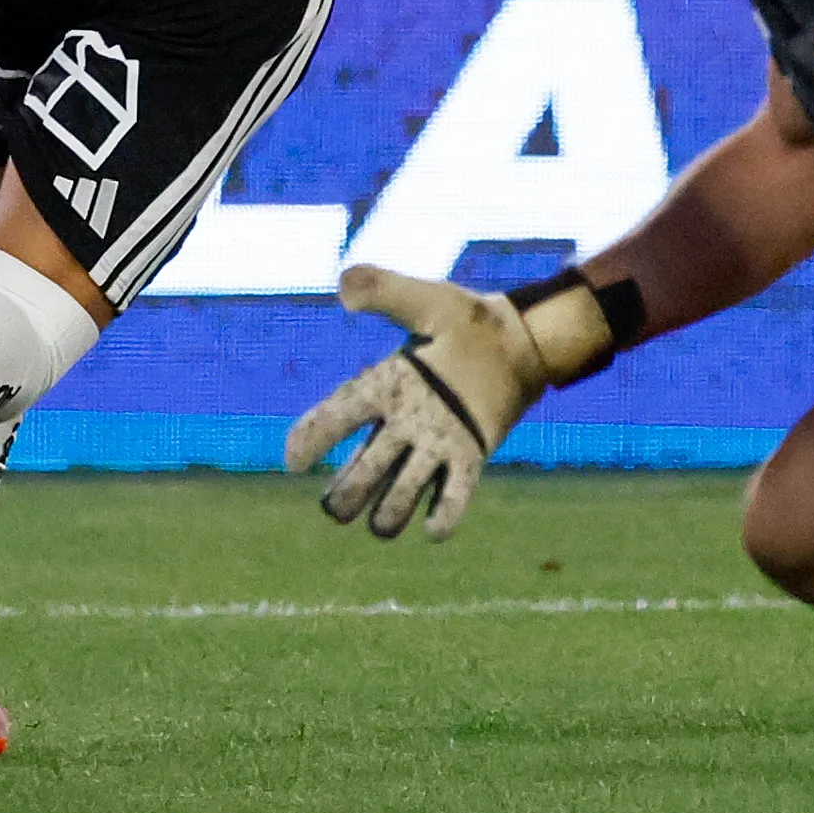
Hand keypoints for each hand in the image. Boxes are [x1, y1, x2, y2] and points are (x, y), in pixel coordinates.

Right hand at [290, 266, 609, 538]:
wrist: (520, 341)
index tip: (292, 460)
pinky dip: (443, 518)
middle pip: (362, 472)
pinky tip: (436, 528)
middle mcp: (403, 422)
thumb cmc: (470, 320)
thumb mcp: (428, 300)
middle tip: (339, 507)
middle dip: (346, 495)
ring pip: (400, 493)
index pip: (338, 414)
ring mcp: (435, 444)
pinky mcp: (469, 457)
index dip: (312, 437)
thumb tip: (343, 284)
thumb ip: (386, 290)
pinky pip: (453, 497)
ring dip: (389, 514)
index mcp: (386, 386)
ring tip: (384, 522)